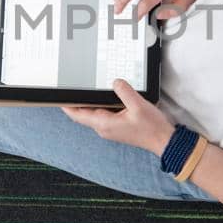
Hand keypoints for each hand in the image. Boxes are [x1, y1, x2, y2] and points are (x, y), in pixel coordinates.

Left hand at [61, 79, 176, 154]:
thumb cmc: (151, 127)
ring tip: (87, 88)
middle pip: (84, 113)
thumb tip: (115, 82)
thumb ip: (124, 91)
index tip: (59, 97)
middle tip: (72, 87)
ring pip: (94, 113)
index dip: (67, 106)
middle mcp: (104, 128)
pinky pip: (104, 114)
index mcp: (104, 124)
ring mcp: (110, 128)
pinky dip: (101, 105)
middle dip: (77, 101)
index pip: (78, 115)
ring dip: (90, 103)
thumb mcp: (138, 105)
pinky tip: (107, 96)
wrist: (163, 140)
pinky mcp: (117, 126)